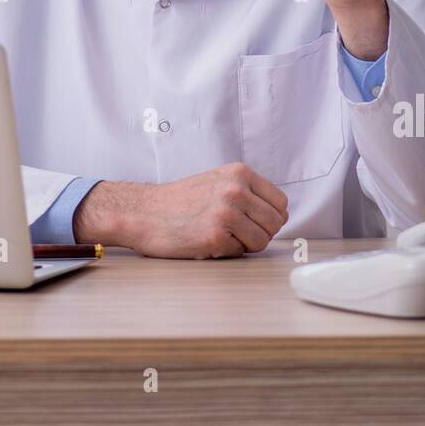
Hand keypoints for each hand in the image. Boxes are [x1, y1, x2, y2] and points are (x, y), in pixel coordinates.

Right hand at [72, 163, 288, 258]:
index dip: (270, 217)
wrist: (144, 212)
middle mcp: (236, 189)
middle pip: (274, 223)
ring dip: (245, 245)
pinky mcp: (215, 236)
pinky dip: (226, 252)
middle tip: (236, 234)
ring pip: (261, 241)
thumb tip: (279, 215)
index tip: (254, 222)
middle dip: (260, 233)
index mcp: (239, 173)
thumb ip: (248, 192)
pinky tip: (207, 242)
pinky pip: (240, 253)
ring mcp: (226, 213)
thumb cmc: (181, 200)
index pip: (280, 203)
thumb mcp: (218, 180)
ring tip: (222, 237)